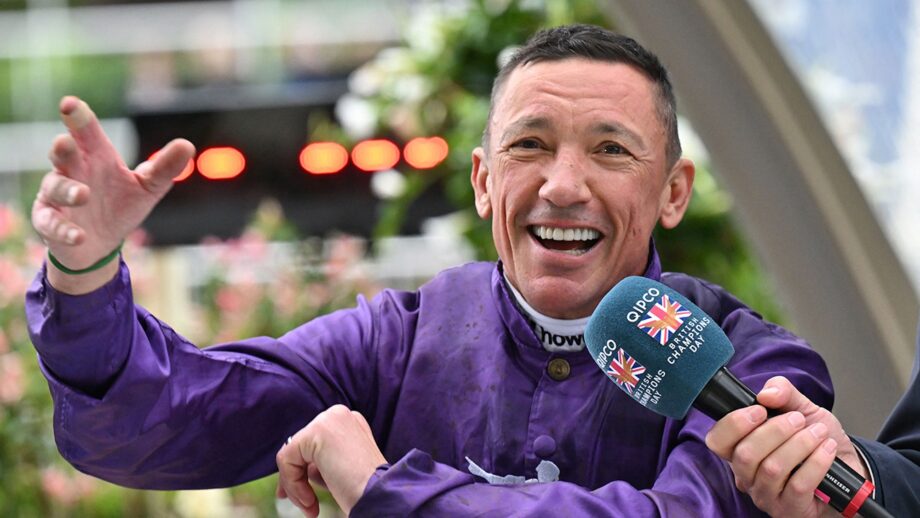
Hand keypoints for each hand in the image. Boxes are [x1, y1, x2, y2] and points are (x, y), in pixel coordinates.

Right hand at [32, 96, 193, 292]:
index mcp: (96, 157)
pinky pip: (51, 223)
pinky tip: (79, 236)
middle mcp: (72, 171)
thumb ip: (164, 168)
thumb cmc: (120, 206)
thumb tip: (187, 145)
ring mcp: (57, 196)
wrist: (100, 244)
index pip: (86, 133)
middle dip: (62, 148)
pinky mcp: (49, 221)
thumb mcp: (147, 187)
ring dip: (68, 190)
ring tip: (83, 194)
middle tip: (64, 142)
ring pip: (56, 187)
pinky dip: (64, 229)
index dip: (78, 117)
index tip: (70, 103)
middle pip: (63, 154)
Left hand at [276, 405, 386, 516]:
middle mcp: (339, 415)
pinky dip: (293, 484)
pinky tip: (310, 501)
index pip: (313, 444)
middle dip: (296, 478)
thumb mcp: (342, 468)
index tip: (304, 496)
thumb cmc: (366, 489)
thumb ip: (323, 461)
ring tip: (311, 507)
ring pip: (291, 454)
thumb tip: (299, 470)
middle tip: (304, 503)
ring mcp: (328, 420)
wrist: (379, 494)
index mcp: (349, 422)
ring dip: (296, 485)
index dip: (304, 470)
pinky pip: (287, 459)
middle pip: (300, 447)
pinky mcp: (315, 432)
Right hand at [705, 376, 867, 517]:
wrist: (850, 468)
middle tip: (799, 420)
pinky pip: (798, 485)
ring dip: (800, 444)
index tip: (761, 410)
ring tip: (819, 433)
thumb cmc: (818, 439)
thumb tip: (766, 393)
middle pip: (745, 455)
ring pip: (772, 469)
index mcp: (740, 450)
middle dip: (776, 430)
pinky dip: (816, 463)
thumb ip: (783, 393)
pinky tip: (827, 450)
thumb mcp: (802, 408)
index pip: (717, 441)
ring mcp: (767, 496)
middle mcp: (747, 477)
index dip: (734, 424)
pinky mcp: (791, 510)